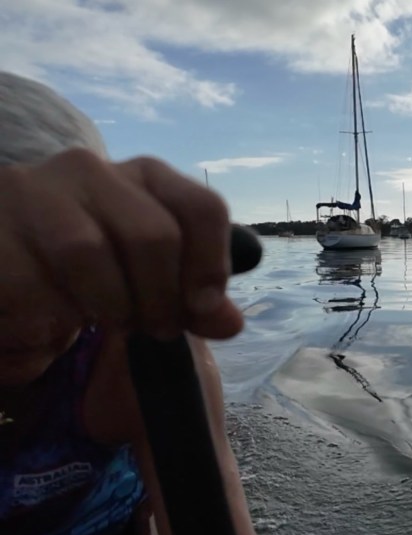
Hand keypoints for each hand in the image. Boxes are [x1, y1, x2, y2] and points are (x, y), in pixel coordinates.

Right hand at [0, 149, 242, 371]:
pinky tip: (55, 317)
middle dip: (161, 297)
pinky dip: (53, 312)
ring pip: (89, 251)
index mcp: (144, 175)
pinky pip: (34, 278)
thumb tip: (230, 323)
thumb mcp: (150, 281)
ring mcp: (34, 191)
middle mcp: (91, 169)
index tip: (203, 308)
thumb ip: (193, 300)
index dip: (210, 266)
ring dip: (109, 304)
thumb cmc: (91, 273)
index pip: (201, 208)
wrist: (9, 271)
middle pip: (153, 236)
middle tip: (155, 328)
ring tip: (109, 322)